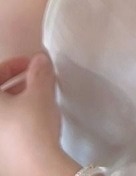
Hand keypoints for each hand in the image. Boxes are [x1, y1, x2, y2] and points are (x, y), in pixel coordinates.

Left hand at [0, 53, 78, 175]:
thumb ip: (40, 71)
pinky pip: (3, 126)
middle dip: (15, 82)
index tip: (33, 64)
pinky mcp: (0, 149)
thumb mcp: (41, 92)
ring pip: (1, 111)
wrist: (34, 167)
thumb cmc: (32, 126)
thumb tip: (39, 60)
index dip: (14, 64)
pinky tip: (31, 120)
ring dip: (15, 100)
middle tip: (36, 81)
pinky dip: (13, 117)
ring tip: (37, 100)